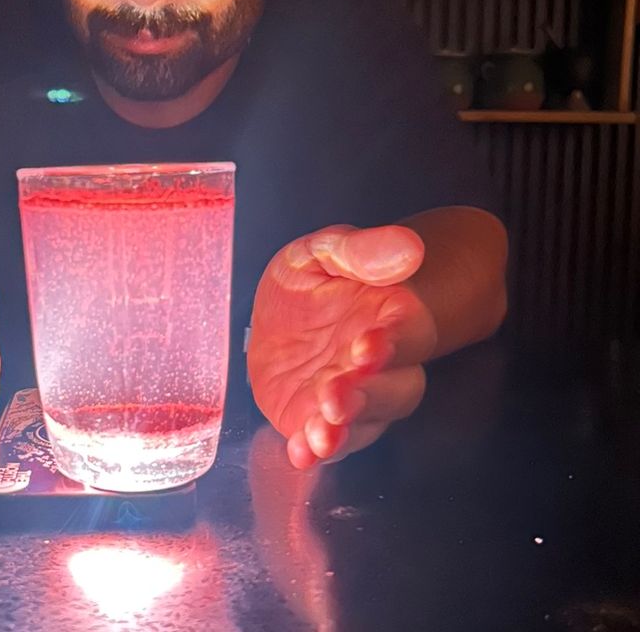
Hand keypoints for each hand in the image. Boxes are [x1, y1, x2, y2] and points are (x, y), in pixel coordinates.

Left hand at [248, 224, 436, 468]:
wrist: (290, 309)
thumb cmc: (319, 277)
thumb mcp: (328, 249)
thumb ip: (363, 249)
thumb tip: (410, 248)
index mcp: (392, 316)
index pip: (408, 333)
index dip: (393, 342)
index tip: (370, 344)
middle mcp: (381, 365)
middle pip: (394, 389)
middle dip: (368, 395)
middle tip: (338, 394)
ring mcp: (353, 396)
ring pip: (364, 422)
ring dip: (345, 431)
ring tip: (323, 432)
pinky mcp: (316, 417)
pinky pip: (325, 441)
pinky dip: (314, 451)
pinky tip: (301, 453)